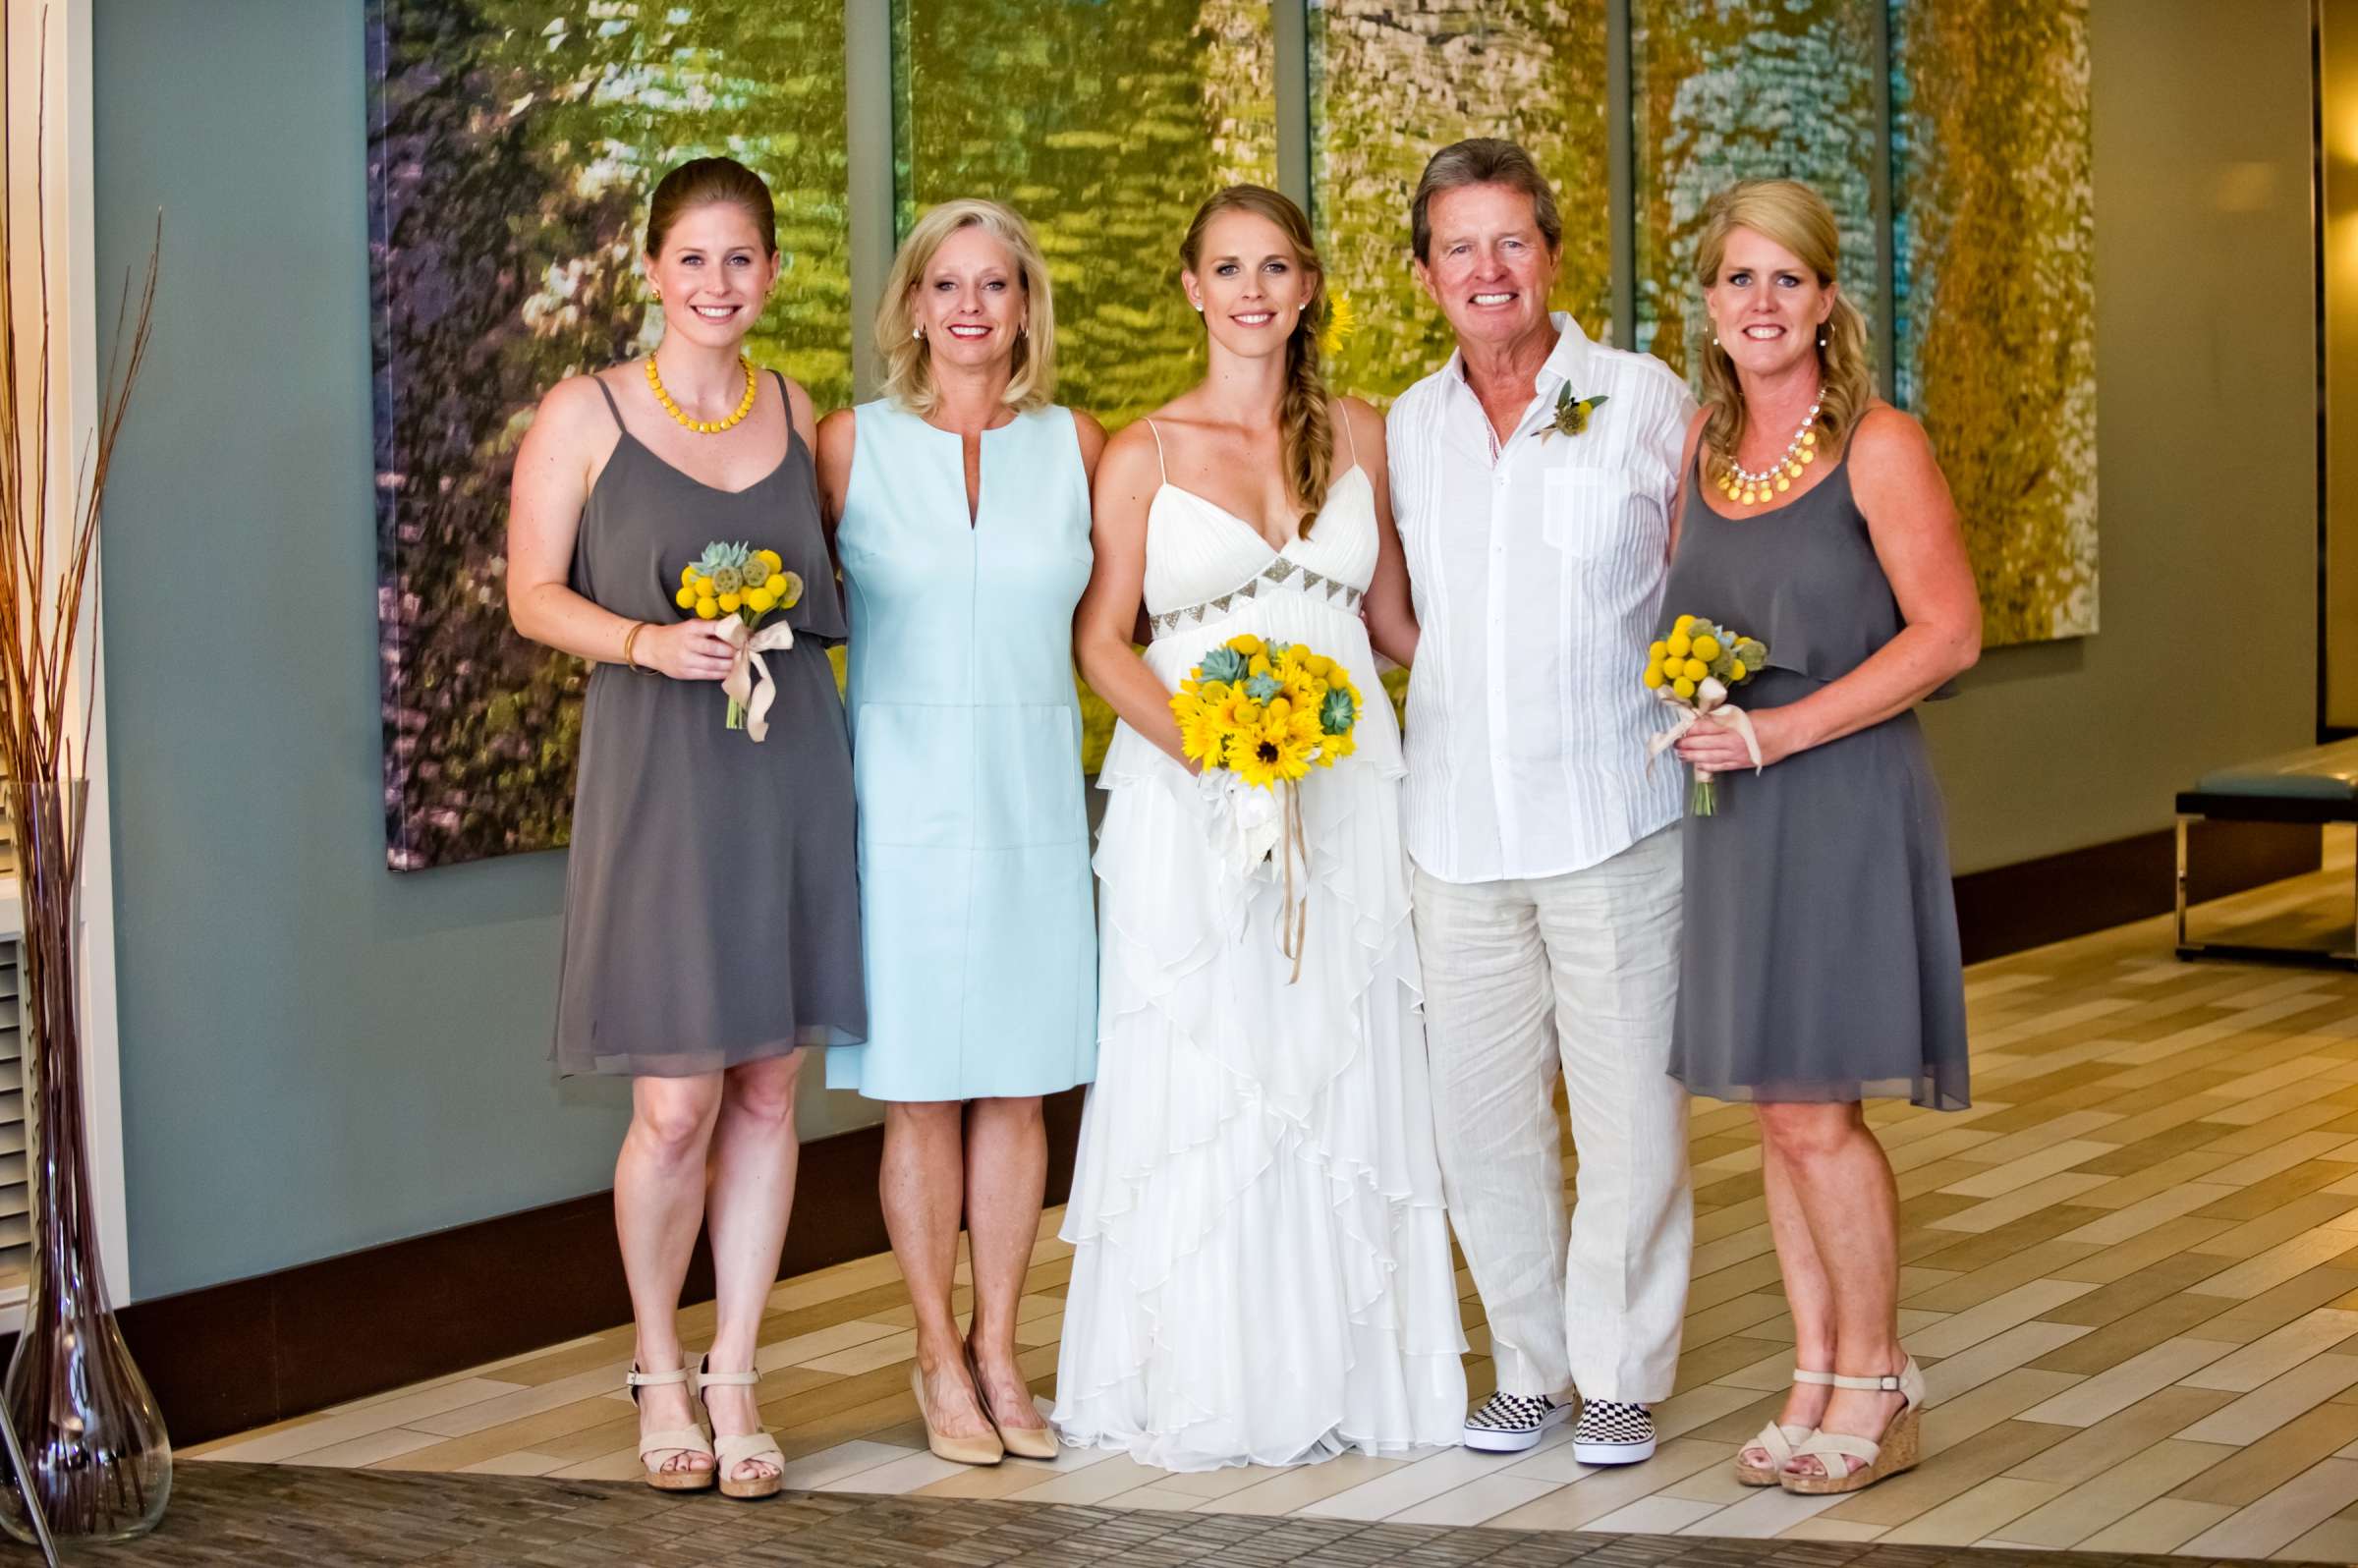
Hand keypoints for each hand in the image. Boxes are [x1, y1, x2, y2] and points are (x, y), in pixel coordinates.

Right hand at [636, 617, 736, 681]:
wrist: (652, 647)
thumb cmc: (677, 635)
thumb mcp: (692, 626)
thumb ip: (710, 629)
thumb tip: (736, 634)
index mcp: (692, 628)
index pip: (716, 628)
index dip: (733, 633)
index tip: (745, 637)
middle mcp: (689, 642)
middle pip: (716, 648)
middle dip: (733, 651)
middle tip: (744, 652)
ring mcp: (686, 659)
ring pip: (714, 664)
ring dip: (730, 665)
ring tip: (740, 663)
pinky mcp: (685, 672)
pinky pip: (707, 675)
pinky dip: (721, 674)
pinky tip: (729, 672)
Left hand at [1674, 703, 1799, 770]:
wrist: (1789, 733)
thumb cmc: (1768, 720)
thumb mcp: (1743, 714)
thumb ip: (1724, 719)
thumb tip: (1707, 721)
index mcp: (1732, 726)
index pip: (1704, 728)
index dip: (1690, 729)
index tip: (1680, 729)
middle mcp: (1732, 742)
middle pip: (1702, 744)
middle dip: (1686, 744)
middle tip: (1675, 744)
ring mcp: (1736, 755)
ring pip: (1708, 758)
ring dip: (1693, 757)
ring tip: (1681, 755)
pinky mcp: (1741, 764)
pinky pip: (1721, 767)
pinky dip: (1708, 766)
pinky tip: (1698, 765)